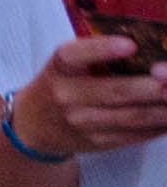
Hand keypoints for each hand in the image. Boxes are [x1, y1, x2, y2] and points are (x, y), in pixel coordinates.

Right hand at [9, 36, 166, 159]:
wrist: (32, 125)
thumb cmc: (58, 84)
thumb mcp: (64, 65)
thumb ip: (94, 55)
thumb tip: (146, 50)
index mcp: (58, 68)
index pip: (75, 55)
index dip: (102, 49)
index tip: (130, 44)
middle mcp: (66, 95)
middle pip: (116, 91)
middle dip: (153, 86)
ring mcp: (82, 123)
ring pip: (132, 117)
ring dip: (164, 110)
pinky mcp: (98, 142)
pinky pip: (135, 135)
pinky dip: (159, 127)